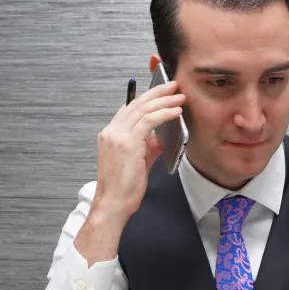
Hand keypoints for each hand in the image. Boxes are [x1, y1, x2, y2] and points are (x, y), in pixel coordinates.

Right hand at [92, 79, 183, 220]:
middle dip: (157, 92)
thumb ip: (147, 146)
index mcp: (110, 134)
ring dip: (164, 100)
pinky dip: (164, 113)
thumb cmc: (123, 188)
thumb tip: (159, 137)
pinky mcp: (128, 143)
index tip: (161, 92)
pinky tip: (175, 111)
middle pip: (136, 103)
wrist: (113, 203)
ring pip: (143, 109)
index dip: (146, 98)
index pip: (129, 108)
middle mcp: (111, 132)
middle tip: (173, 86)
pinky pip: (149, 120)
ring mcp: (117, 136)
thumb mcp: (138, 161)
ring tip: (179, 96)